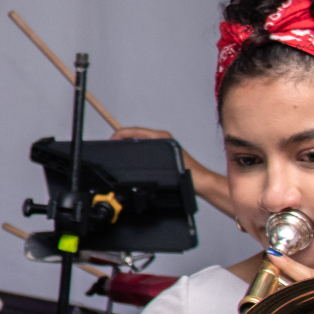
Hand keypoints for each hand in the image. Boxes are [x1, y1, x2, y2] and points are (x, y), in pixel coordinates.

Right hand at [113, 126, 232, 220]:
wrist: (202, 183)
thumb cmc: (190, 174)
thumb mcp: (167, 161)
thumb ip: (148, 153)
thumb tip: (131, 146)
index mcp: (162, 137)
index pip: (136, 131)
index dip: (121, 133)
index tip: (111, 139)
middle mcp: (163, 139)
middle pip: (136, 133)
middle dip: (122, 136)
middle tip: (111, 143)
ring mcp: (163, 145)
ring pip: (140, 139)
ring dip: (128, 141)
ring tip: (118, 147)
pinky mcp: (164, 153)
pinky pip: (144, 146)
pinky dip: (135, 147)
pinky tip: (131, 155)